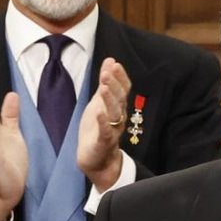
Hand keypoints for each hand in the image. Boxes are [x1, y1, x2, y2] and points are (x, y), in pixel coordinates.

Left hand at [77, 57, 131, 190]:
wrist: (96, 159)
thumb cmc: (98, 128)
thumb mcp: (100, 101)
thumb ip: (106, 82)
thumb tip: (110, 60)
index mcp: (118, 107)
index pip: (123, 90)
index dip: (120, 77)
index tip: (115, 64)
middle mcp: (119, 118)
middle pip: (120, 100)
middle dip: (114, 85)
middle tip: (107, 73)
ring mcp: (112, 130)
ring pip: (115, 114)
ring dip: (110, 100)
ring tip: (104, 87)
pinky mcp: (104, 143)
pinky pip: (106, 132)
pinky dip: (103, 122)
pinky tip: (99, 113)